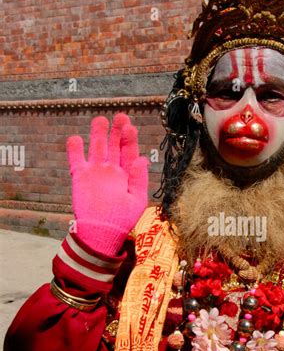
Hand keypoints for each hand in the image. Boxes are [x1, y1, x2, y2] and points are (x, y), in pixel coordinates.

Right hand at [67, 113, 148, 255]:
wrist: (102, 234)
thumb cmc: (122, 220)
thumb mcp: (137, 200)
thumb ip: (139, 179)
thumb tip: (142, 159)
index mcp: (127, 174)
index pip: (129, 152)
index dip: (130, 140)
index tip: (130, 127)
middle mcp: (111, 170)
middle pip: (114, 146)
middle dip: (117, 131)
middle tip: (121, 116)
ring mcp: (96, 172)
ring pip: (97, 148)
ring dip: (98, 134)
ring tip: (101, 120)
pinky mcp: (80, 177)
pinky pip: (76, 160)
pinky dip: (75, 149)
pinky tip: (76, 139)